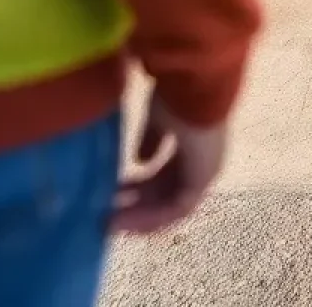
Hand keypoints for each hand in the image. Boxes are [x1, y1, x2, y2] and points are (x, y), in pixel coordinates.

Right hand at [112, 98, 228, 235]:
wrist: (195, 88)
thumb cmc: (176, 93)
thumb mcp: (156, 117)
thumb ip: (150, 139)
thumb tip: (140, 161)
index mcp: (194, 141)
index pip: (168, 171)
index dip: (142, 184)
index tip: (114, 190)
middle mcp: (202, 160)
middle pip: (167, 190)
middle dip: (137, 203)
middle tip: (107, 214)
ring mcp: (204, 172)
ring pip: (170, 204)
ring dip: (140, 216)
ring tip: (110, 223)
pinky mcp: (201, 182)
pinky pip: (175, 209)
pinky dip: (150, 217)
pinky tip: (124, 219)